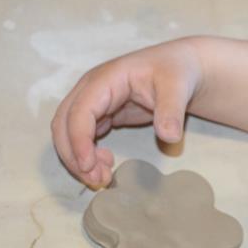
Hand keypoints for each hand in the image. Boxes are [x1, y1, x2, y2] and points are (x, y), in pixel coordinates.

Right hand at [51, 38, 204, 187]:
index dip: (79, 140)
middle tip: (96, 180)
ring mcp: (94, 102)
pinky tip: (106, 165)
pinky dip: (88, 154)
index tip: (88, 165)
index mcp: (105, 79)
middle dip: (73, 154)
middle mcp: (92, 89)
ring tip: (102, 178)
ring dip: (78, 158)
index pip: (80, 110)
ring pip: (69, 133)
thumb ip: (172, 111)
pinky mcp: (102, 114)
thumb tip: (169, 136)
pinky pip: (84, 137)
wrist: (183, 68)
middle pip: (64, 123)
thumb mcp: (178, 87)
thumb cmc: (177, 71)